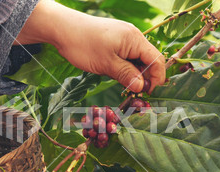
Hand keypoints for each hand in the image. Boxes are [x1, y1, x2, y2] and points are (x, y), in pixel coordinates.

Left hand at [16, 0, 165, 92]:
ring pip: (137, 60)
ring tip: (126, 87)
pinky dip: (126, 68)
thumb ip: (126, 75)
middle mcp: (133, 37)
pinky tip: (119, 77)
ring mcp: (124, 38)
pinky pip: (127, 56)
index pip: (157, 59)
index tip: (149, 93)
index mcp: (135, 39)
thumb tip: (142, 87)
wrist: (62, 28)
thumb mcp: (106, 64)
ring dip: (134, 74)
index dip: (157, 78)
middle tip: (136, 94)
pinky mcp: (115, 42)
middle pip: (149, 60)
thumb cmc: (83, 44)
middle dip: (146, 77)